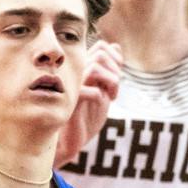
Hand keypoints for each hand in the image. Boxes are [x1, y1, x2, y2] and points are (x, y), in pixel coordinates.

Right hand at [52, 40, 123, 167]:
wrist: (71, 141)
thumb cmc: (86, 116)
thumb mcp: (103, 90)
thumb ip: (109, 69)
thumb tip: (115, 46)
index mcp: (82, 67)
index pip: (102, 46)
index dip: (115, 59)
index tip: (116, 78)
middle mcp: (75, 72)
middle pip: (100, 53)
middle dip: (115, 71)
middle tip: (114, 90)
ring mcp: (71, 85)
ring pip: (95, 67)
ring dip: (111, 81)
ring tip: (111, 97)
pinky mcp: (70, 102)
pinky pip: (90, 90)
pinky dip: (101, 96)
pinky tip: (102, 104)